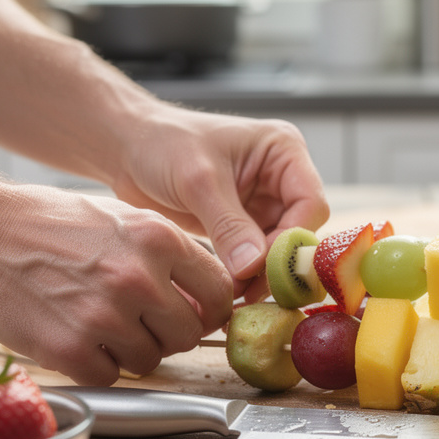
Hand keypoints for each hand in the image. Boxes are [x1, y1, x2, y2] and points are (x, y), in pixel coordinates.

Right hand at [0, 187, 232, 385]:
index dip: (207, 310)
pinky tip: (74, 336)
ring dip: (129, 351)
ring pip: (149, 361)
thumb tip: (205, 296)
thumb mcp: (121, 219)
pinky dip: (95, 365)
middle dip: (167, 334)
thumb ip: (167, 255)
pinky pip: (109, 377)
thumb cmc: (47, 224)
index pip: (218, 293)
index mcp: (158, 239)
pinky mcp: (70, 350)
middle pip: (188, 335)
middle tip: (138, 322)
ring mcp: (105, 317)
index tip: (192, 314)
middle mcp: (138, 278)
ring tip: (96, 323)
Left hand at [108, 105, 329, 301]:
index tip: (263, 266)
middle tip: (248, 290)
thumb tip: (254, 267)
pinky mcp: (244, 225)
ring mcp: (264, 203)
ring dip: (260, 275)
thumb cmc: (162, 144)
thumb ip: (228, 224)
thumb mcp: (197, 181)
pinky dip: (245, 276)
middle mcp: (281, 178)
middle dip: (276, 262)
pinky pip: (256, 257)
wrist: (127, 149)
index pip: (310, 204)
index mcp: (284, 151)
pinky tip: (227, 290)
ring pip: (279, 250)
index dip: (292, 239)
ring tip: (233, 294)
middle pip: (299, 231)